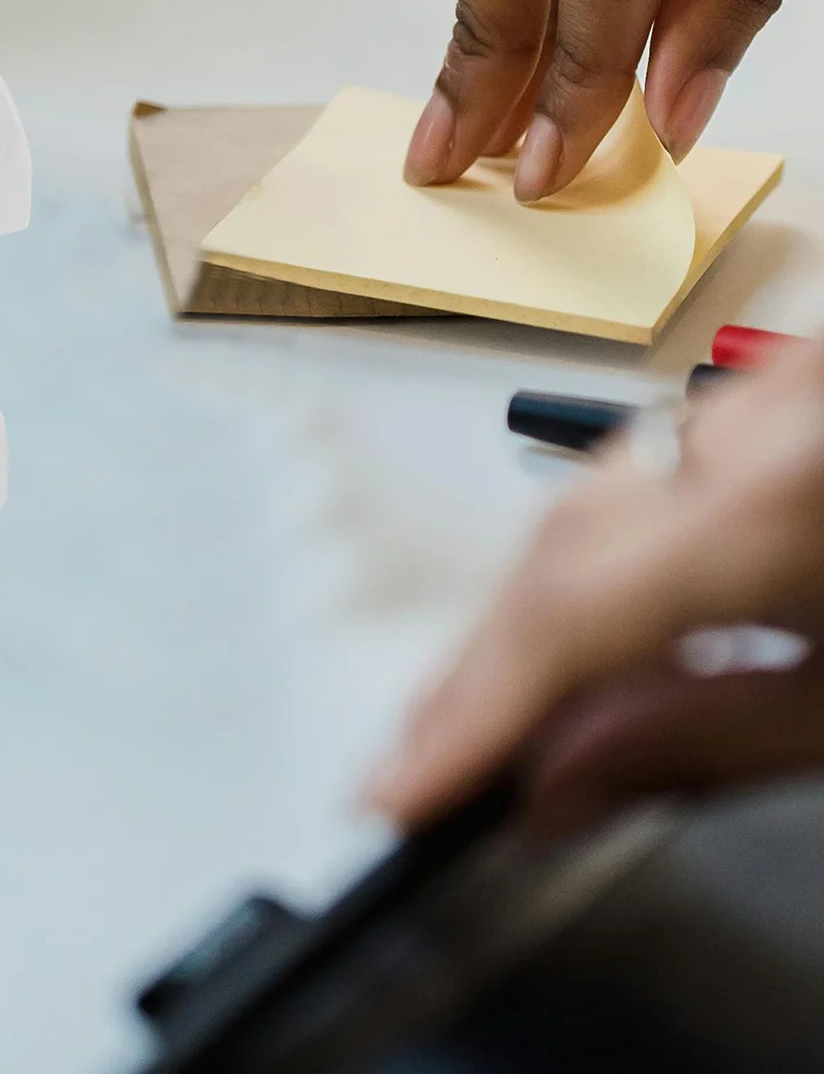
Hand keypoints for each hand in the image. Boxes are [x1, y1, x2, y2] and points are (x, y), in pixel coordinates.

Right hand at [365, 338, 823, 834]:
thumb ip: (691, 741)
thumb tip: (552, 777)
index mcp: (787, 509)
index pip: (570, 612)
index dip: (467, 708)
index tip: (400, 782)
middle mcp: (756, 429)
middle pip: (556, 547)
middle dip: (478, 668)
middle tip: (422, 760)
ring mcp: (758, 403)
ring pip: (583, 505)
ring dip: (523, 618)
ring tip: (480, 708)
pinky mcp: (763, 403)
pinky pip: (632, 477)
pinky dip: (584, 563)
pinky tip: (564, 624)